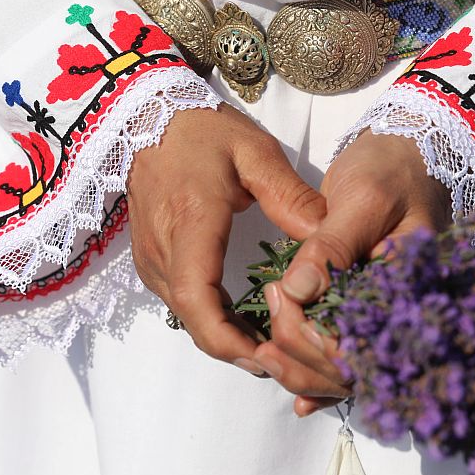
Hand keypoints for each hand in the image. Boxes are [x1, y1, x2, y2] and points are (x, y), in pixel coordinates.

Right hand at [127, 104, 325, 375]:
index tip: (266, 355)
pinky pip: (181, 301)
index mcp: (190, 223)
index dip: (228, 339)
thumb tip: (327, 240)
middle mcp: (163, 250)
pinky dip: (212, 318)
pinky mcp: (151, 259)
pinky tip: (246, 320)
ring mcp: (151, 257)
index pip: (197, 299)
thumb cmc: (202, 132)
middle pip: (193, 319)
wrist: (146, 116)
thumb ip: (291, 197)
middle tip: (285, 358)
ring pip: (186, 315)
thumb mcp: (254, 153)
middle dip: (236, 349)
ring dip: (225, 336)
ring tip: (273, 342)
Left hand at [252, 132, 452, 415]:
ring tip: (266, 353)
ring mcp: (388, 319)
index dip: (312, 337)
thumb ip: (332, 246)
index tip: (280, 301)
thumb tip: (298, 291)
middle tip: (267, 318)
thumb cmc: (393, 171)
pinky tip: (300, 401)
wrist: (412, 158)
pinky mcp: (372, 315)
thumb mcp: (364, 198)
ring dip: (304, 373)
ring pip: (348, 372)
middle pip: (352, 367)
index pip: (360, 339)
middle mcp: (403, 314)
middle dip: (301, 359)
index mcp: (409, 288)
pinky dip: (325, 383)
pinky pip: (352, 361)